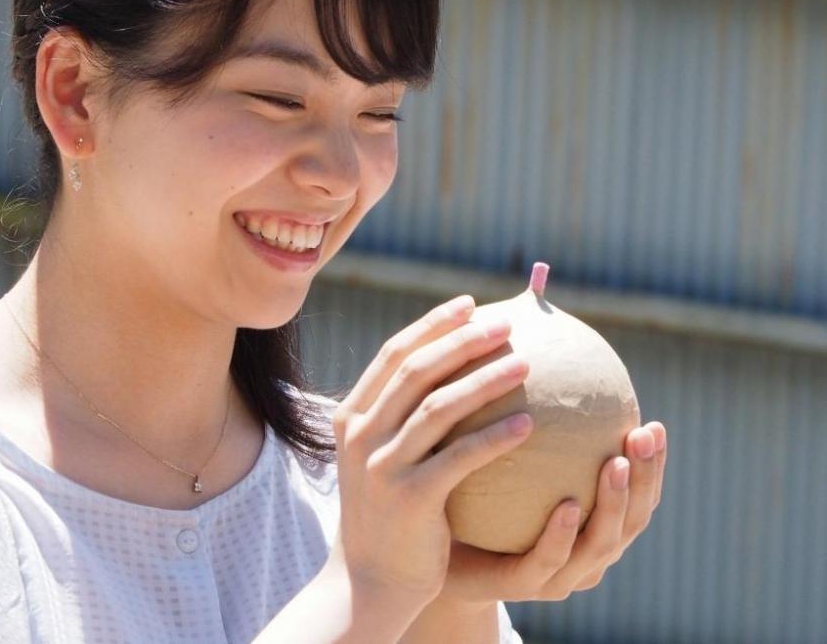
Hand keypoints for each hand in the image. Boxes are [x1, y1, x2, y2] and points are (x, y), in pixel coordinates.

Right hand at [324, 294, 535, 609]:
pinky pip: (460, 458)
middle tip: (507, 325)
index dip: (432, 325)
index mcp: (352, 417)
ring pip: (437, 407)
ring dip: (485, 381)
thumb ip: (406, 417)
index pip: (393, 355)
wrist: (373, 579)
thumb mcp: (386, 457)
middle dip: (462, 341)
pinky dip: (495, 438)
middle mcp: (360, 435)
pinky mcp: (409, 499)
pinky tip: (530, 426)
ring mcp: (381, 466)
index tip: (471, 304)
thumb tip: (459, 369)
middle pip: (414, 371)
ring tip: (527, 365)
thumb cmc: (393, 511)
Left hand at [432, 421, 667, 606]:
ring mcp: (554, 575)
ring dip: (613, 504)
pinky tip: (567, 505)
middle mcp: (581, 553)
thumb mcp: (500, 453)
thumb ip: (526, 418)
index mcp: (587, 523)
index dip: (652, 467)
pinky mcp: (518, 586)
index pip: (634, 496)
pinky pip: (546, 561)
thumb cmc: (470, 498)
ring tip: (617, 464)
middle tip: (645, 435)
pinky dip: (562, 535)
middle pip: (632, 521)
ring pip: (599, 546)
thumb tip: (538, 353)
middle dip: (645, 480)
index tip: (655, 424)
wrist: (426, 554)